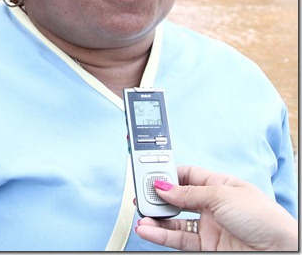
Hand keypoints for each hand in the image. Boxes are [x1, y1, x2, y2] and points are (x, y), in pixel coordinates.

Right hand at [135, 166, 297, 250]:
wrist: (278, 250)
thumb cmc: (262, 217)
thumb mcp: (221, 194)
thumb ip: (189, 192)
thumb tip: (164, 186)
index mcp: (218, 184)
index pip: (187, 175)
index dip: (169, 174)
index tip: (151, 175)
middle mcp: (211, 205)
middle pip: (178, 198)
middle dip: (159, 197)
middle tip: (142, 195)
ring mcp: (208, 226)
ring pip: (175, 221)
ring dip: (157, 219)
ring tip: (142, 216)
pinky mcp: (206, 246)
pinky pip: (179, 239)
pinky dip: (161, 235)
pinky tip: (148, 230)